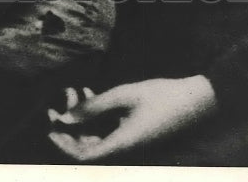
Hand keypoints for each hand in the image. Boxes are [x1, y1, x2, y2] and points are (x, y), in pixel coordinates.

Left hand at [48, 76, 217, 161]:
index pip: (83, 157)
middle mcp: (123, 150)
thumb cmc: (162, 96)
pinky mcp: (133, 134)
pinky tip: (90, 92)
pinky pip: (106, 130)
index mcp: (121, 146)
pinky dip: (95, 114)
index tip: (50, 124)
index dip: (63, 145)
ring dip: (82, 116)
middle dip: (69, 125)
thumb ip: (94, 106)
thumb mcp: (125, 95)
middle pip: (86, 146)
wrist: (196, 100)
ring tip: (74, 90)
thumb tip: (65, 118)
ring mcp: (129, 143)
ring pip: (95, 136)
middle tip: (59, 100)